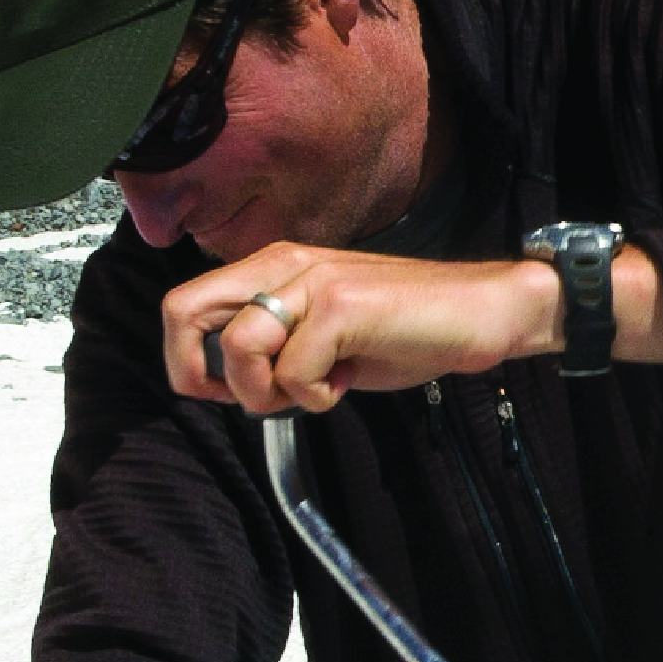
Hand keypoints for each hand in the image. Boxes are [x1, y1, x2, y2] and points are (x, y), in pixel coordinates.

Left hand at [163, 240, 662, 410]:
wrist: (480, 313)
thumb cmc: (402, 329)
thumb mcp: (319, 333)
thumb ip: (270, 345)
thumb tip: (224, 383)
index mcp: (273, 266)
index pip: (183, 303)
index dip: (182, 358)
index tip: (218, 391)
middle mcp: (284, 264)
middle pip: (184, 312)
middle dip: (204, 373)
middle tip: (255, 396)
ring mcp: (312, 281)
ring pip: (239, 349)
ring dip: (270, 392)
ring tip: (316, 387)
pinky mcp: (341, 307)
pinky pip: (294, 373)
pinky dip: (317, 397)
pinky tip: (347, 381)